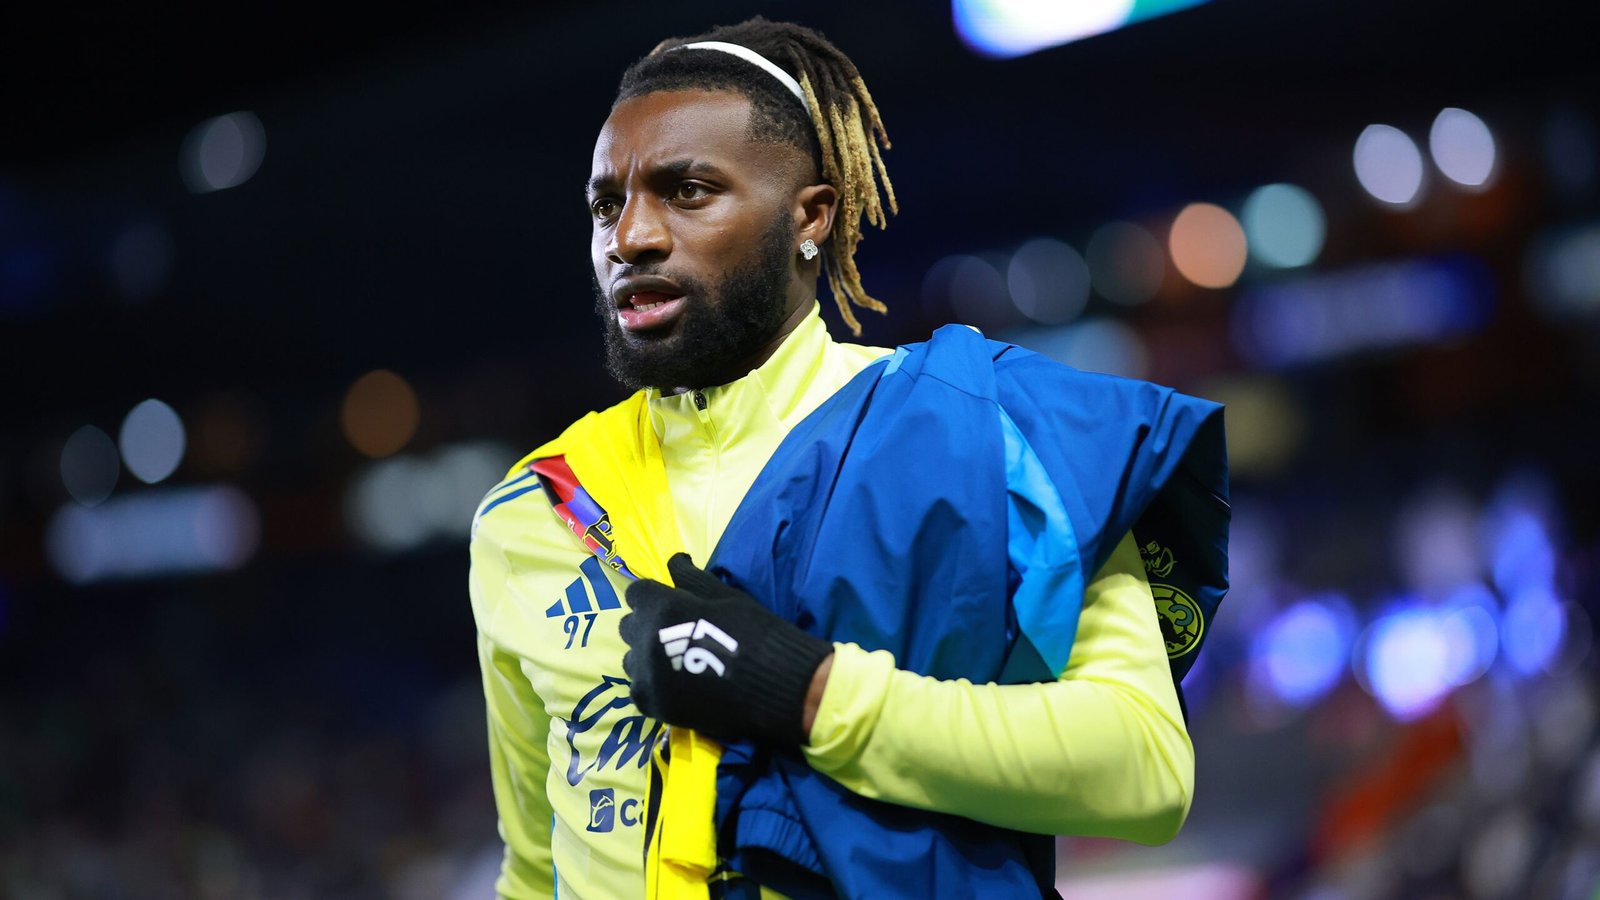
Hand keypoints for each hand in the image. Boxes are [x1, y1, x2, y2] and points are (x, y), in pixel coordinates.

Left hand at [620, 554, 832, 744]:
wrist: (776, 684)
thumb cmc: (754, 631)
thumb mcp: (725, 596)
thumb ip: (691, 579)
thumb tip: (674, 560)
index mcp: (661, 609)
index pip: (636, 594)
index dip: (653, 596)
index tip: (670, 603)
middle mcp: (645, 642)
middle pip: (629, 626)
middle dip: (647, 625)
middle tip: (674, 632)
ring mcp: (647, 677)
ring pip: (631, 660)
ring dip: (647, 657)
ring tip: (675, 662)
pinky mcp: (654, 706)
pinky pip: (639, 689)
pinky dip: (653, 685)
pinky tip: (676, 685)